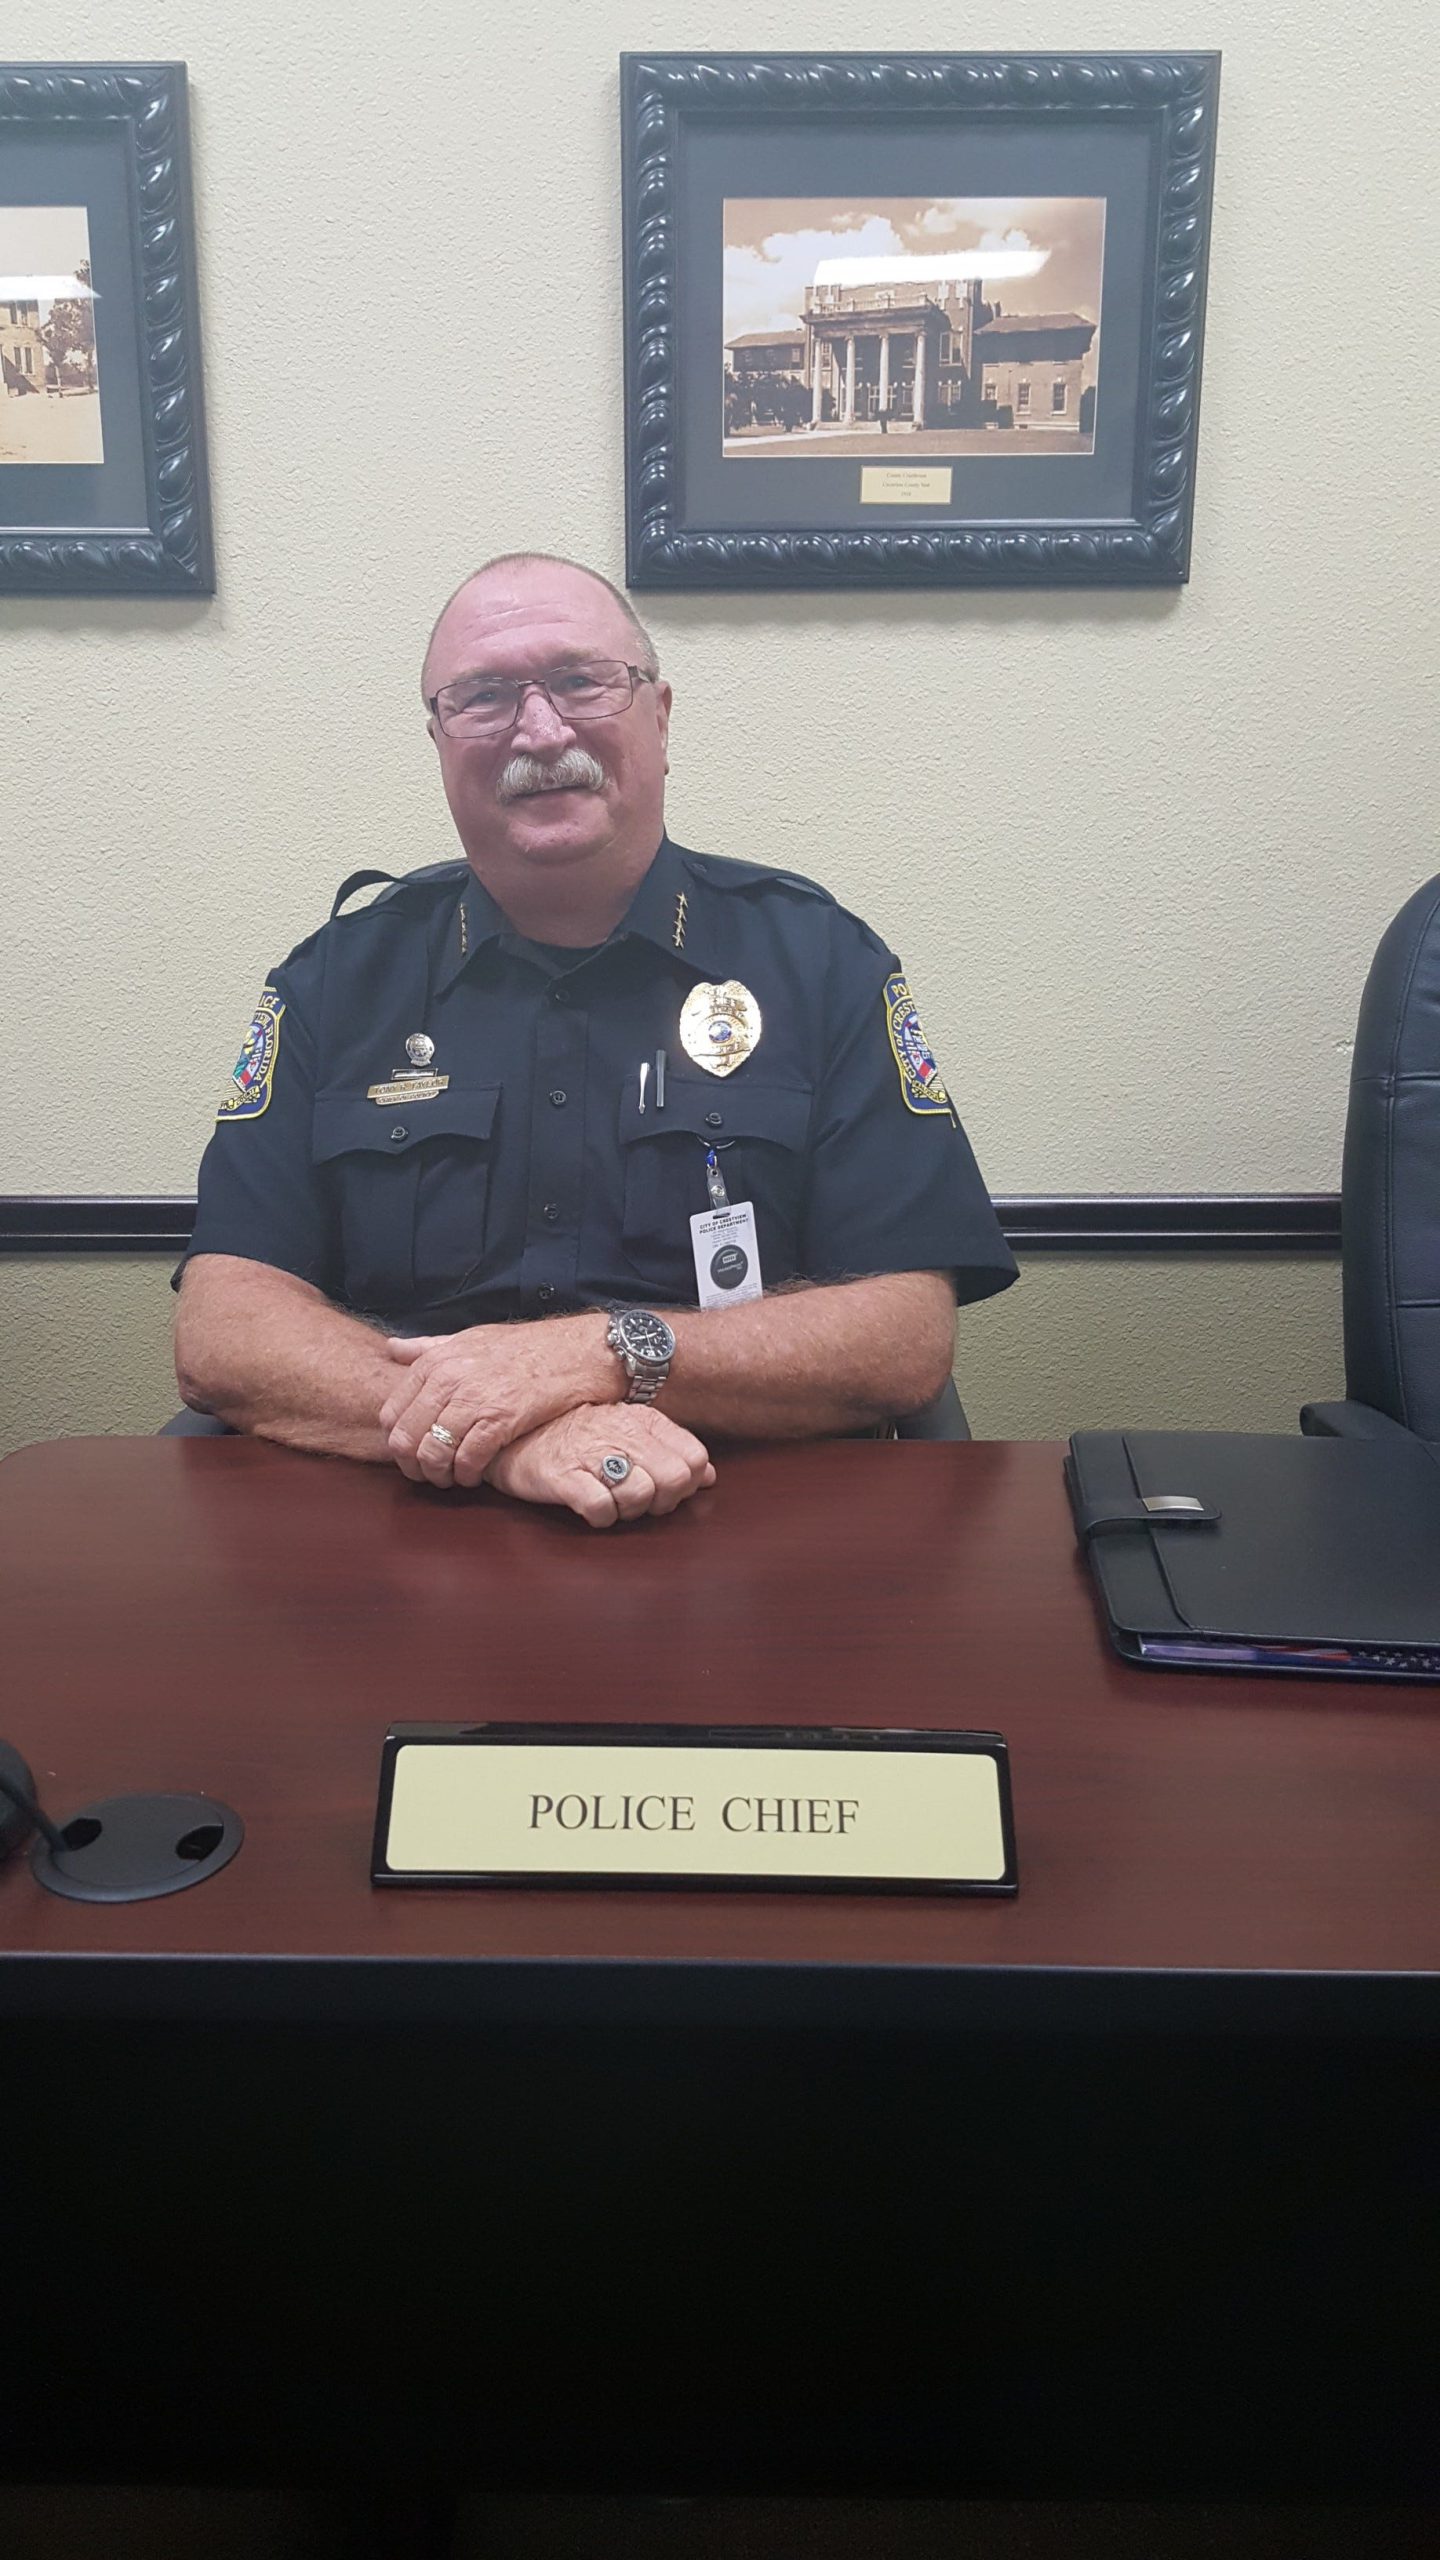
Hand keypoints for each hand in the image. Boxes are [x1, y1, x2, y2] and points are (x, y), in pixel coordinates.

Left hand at [380, 1315, 614, 1486]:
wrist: (578, 1350)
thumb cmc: (527, 1347)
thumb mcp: (472, 1338)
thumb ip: (430, 1347)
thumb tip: (393, 1348)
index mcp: (436, 1361)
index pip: (392, 1412)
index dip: (398, 1442)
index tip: (413, 1454)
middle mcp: (448, 1379)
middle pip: (406, 1438)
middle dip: (414, 1466)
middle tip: (429, 1475)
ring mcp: (473, 1399)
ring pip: (433, 1452)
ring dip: (440, 1475)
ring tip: (453, 1479)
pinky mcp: (500, 1419)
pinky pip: (468, 1458)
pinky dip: (468, 1475)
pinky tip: (476, 1476)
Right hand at [486, 1404, 715, 1527]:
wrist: (513, 1430)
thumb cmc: (575, 1434)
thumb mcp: (627, 1432)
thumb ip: (669, 1450)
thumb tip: (709, 1475)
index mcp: (642, 1421)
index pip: (694, 1458)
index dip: (687, 1483)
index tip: (664, 1489)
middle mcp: (621, 1433)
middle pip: (674, 1479)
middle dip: (663, 1501)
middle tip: (640, 1502)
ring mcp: (591, 1454)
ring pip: (641, 1495)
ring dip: (630, 1510)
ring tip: (611, 1502)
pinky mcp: (562, 1476)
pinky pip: (601, 1508)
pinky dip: (601, 1516)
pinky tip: (590, 1507)